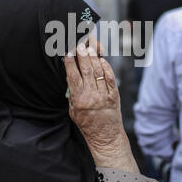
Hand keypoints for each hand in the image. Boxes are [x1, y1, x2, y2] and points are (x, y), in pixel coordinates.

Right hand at [64, 37, 138, 173]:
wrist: (105, 137)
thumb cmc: (87, 124)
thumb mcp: (73, 111)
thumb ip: (72, 94)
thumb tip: (71, 76)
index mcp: (78, 100)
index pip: (73, 77)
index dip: (70, 63)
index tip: (67, 52)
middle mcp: (91, 96)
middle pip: (86, 70)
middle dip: (82, 55)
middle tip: (79, 44)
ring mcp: (104, 95)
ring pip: (98, 72)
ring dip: (94, 58)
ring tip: (90, 47)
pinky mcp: (114, 95)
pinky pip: (110, 78)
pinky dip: (106, 67)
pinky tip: (102, 59)